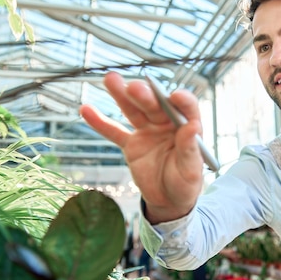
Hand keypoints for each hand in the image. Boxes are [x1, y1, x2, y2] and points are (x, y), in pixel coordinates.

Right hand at [79, 72, 204, 222]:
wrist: (167, 200)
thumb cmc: (185, 185)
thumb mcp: (192, 170)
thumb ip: (190, 149)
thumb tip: (193, 126)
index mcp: (187, 128)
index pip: (186, 108)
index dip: (182, 100)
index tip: (174, 96)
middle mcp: (167, 124)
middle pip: (156, 105)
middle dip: (145, 96)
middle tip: (134, 88)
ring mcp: (148, 131)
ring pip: (134, 110)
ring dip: (122, 95)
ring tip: (110, 79)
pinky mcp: (131, 144)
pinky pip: (114, 131)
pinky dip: (100, 122)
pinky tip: (86, 109)